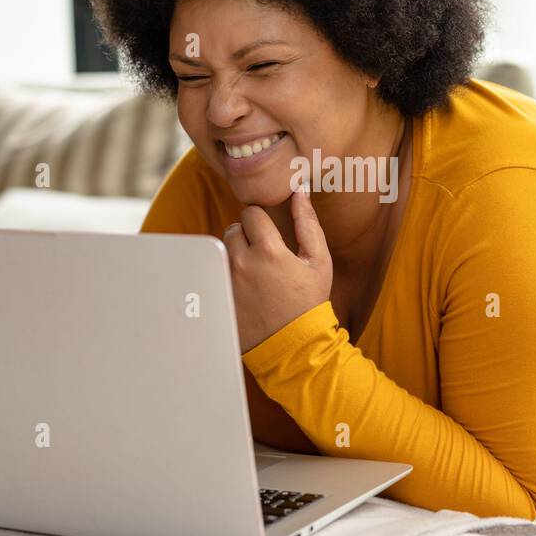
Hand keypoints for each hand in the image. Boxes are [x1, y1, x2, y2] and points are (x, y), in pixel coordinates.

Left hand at [222, 186, 332, 352]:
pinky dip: (228, 273)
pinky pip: (216, 271)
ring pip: (222, 249)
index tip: (271, 234)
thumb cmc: (309, 302)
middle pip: (233, 228)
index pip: (251, 212)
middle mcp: (242, 263)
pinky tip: (246, 288)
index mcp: (268, 250)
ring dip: (235, 254)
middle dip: (247, 236)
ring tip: (256, 273)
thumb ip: (307, 222)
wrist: (292, 345)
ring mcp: (226, 280)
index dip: (262, 221)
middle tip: (265, 256)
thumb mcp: (318, 260)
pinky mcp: (217, 295)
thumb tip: (299, 190)